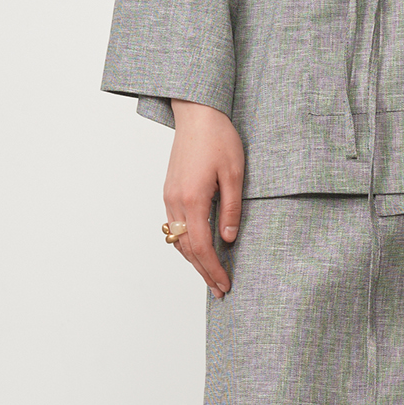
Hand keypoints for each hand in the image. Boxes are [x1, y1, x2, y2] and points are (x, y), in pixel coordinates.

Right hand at [164, 100, 244, 297]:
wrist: (197, 115)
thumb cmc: (218, 138)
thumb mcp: (234, 174)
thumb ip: (230, 209)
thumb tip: (228, 239)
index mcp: (191, 199)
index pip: (201, 247)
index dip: (213, 269)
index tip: (225, 285)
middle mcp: (175, 202)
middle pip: (186, 249)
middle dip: (203, 272)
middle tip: (220, 289)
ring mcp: (169, 197)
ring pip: (177, 240)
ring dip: (194, 260)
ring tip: (211, 275)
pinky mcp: (170, 191)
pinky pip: (174, 226)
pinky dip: (186, 244)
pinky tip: (199, 250)